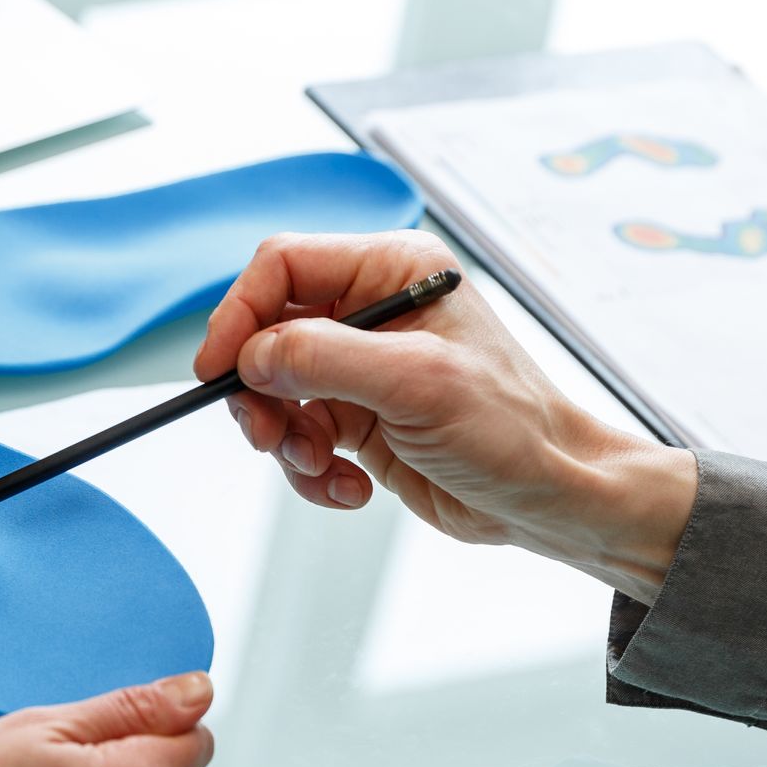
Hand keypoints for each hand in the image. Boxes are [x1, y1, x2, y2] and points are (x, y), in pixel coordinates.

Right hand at [194, 231, 696, 602]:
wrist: (547, 499)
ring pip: (274, 392)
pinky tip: (350, 487)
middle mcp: (372, 310)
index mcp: (392, 271)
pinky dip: (310, 470)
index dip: (240, 315)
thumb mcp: (415, 383)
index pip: (283, 267)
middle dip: (260, 392)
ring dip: (286, 440)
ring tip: (323, 467)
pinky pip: (298, 437)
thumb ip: (324, 357)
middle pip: (266, 333)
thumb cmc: (512, 429)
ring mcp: (363, 367)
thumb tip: (252, 356)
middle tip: (270, 437)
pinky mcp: (358, 418)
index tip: (218, 371)